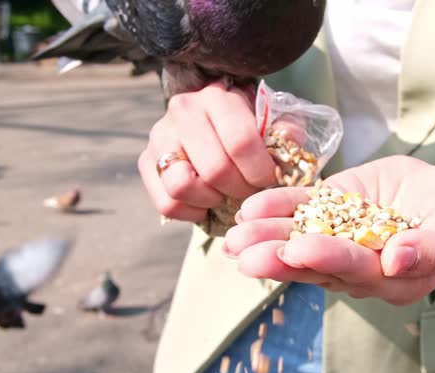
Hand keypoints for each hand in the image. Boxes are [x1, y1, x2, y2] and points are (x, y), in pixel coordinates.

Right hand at [138, 82, 276, 222]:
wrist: (209, 123)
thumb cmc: (246, 127)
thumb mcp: (270, 123)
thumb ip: (285, 131)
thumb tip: (288, 139)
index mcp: (218, 97)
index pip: (240, 141)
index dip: (260, 171)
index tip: (269, 180)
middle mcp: (183, 111)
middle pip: (215, 169)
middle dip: (240, 190)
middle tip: (249, 191)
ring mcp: (159, 137)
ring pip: (182, 185)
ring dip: (211, 199)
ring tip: (224, 195)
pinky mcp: (145, 162)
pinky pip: (166, 203)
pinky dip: (191, 212)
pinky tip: (206, 203)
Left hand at [223, 156, 434, 304]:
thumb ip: (432, 247)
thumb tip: (398, 263)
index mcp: (389, 279)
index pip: (355, 269)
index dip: (327, 259)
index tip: (297, 250)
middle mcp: (357, 267)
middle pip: (315, 264)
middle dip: (278, 258)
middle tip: (242, 254)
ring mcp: (339, 241)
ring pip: (298, 241)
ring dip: (265, 238)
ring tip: (231, 236)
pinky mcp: (329, 214)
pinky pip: (300, 213)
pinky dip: (275, 209)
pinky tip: (249, 208)